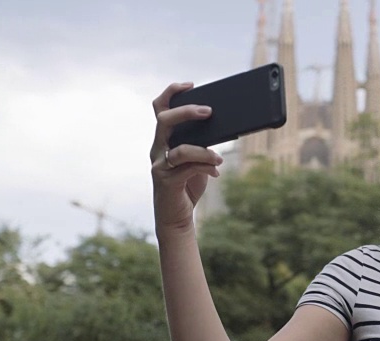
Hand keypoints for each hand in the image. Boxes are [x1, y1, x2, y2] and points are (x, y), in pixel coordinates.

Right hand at [150, 82, 223, 236]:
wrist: (177, 217)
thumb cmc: (188, 184)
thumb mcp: (197, 159)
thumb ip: (202, 144)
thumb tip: (222, 126)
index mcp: (164, 139)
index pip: (159, 109)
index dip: (171, 93)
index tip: (190, 85)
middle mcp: (157, 149)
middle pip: (164, 120)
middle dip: (187, 112)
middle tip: (209, 111)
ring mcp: (159, 166)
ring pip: (180, 149)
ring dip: (203, 151)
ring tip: (219, 158)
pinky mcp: (166, 182)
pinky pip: (187, 169)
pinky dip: (205, 167)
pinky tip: (216, 172)